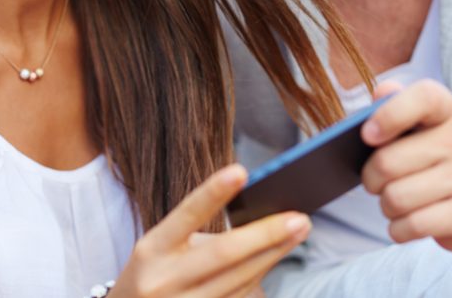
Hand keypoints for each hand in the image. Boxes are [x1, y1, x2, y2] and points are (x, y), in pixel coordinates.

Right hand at [112, 164, 310, 297]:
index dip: (213, 193)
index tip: (241, 171)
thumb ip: (199, 232)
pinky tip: (273, 259)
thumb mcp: (162, 247)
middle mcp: (163, 280)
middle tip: (299, 218)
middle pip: (224, 254)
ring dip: (273, 255)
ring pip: (239, 280)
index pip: (186, 215)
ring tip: (298, 232)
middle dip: (266, 234)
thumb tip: (258, 216)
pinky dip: (258, 278)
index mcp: (152, 249)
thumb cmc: (155, 272)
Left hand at [360, 80, 451, 250]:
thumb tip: (382, 94)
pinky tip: (408, 220)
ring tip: (396, 200)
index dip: (390, 114)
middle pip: (387, 163)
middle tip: (376, 180)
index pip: (424, 97)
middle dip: (370, 178)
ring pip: (396, 199)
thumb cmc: (432, 154)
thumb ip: (393, 103)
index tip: (367, 136)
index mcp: (447, 110)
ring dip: (385, 205)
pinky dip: (399, 228)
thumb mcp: (417, 124)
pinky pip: (412, 226)